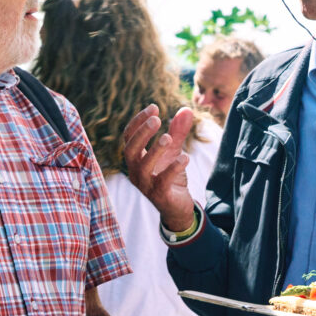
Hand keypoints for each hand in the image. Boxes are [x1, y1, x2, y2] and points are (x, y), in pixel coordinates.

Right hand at [122, 104, 195, 230]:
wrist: (176, 207)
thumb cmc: (170, 176)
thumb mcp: (174, 151)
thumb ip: (178, 132)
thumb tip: (186, 110)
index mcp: (135, 158)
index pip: (129, 137)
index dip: (138, 121)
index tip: (154, 107)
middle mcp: (136, 170)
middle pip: (130, 150)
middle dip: (142, 134)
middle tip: (156, 120)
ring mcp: (145, 184)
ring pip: (143, 166)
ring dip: (155, 151)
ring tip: (168, 137)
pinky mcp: (159, 195)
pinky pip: (163, 182)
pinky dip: (173, 169)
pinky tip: (185, 158)